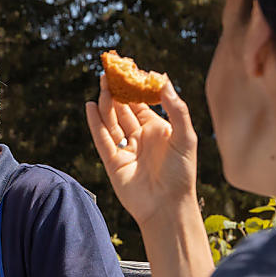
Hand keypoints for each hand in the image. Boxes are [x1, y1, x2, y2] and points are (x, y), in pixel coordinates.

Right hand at [85, 75, 198, 228]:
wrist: (167, 206)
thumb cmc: (182, 173)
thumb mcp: (185, 136)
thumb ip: (176, 109)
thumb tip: (164, 81)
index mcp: (158, 130)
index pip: (143, 104)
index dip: (135, 88)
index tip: (129, 70)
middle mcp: (141, 138)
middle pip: (124, 110)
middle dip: (117, 92)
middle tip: (109, 73)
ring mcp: (126, 150)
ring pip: (112, 122)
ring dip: (106, 104)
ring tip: (102, 85)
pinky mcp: (113, 162)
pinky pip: (102, 139)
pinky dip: (95, 123)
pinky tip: (90, 106)